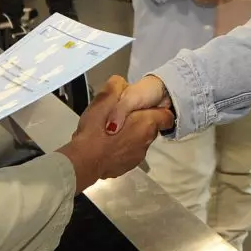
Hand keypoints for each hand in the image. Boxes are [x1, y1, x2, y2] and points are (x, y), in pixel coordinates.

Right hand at [56, 75, 173, 190]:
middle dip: (139, 122)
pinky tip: (106, 145)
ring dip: (129, 136)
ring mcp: (137, 157)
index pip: (167, 116)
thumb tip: (121, 83)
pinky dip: (120, 149)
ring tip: (110, 132)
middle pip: (150, 128)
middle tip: (121, 117)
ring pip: (138, 142)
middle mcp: (146, 141)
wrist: (84, 163)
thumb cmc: (95, 131)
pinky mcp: (126, 167)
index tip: (144, 107)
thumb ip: (116, 87)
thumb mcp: (104, 99)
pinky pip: (127, 154)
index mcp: (146, 123)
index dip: (158, 110)